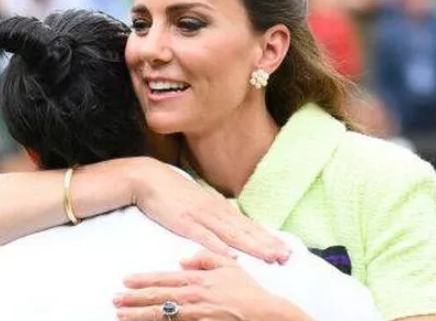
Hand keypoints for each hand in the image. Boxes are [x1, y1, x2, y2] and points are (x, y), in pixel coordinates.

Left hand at [114, 250, 278, 320]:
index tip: (126, 280)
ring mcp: (196, 314)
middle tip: (114, 299)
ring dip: (139, 314)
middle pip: (158, 297)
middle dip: (133, 298)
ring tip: (121, 314)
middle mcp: (193, 296)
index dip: (143, 280)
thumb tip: (182, 260)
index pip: (164, 279)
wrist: (264, 314)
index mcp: (198, 279)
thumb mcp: (229, 264)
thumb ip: (205, 257)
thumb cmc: (247, 290)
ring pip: (161, 314)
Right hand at [132, 159, 289, 263]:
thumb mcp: (198, 200)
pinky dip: (218, 246)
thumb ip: (213, 213)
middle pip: (245, 231)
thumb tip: (229, 224)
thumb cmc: (171, 190)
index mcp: (218, 207)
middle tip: (287, 256)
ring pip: (232, 234)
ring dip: (252, 246)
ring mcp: (201, 217)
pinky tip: (231, 255)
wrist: (149, 178)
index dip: (266, 237)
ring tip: (271, 256)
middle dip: (267, 244)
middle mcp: (215, 211)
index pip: (247, 225)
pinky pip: (204, 237)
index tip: (284, 248)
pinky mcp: (184, 222)